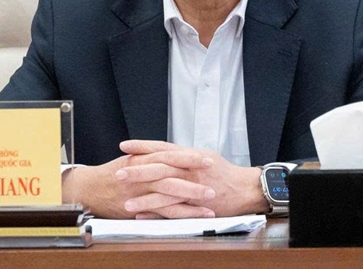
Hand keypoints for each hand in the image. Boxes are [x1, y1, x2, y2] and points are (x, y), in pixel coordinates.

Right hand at [62, 148, 216, 218]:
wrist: (88, 189)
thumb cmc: (109, 175)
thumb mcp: (130, 160)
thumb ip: (149, 158)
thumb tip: (169, 154)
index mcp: (142, 159)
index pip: (170, 155)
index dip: (189, 157)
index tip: (207, 158)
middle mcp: (143, 174)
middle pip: (173, 173)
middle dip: (195, 175)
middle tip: (214, 176)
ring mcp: (141, 191)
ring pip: (171, 192)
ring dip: (192, 196)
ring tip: (210, 199)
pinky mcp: (140, 207)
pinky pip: (163, 211)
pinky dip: (181, 213)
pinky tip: (196, 215)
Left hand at [118, 140, 268, 217]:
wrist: (244, 188)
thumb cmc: (223, 172)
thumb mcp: (203, 156)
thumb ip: (183, 155)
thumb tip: (164, 151)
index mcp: (190, 155)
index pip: (163, 148)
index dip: (143, 146)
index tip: (124, 146)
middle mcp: (191, 169)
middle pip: (160, 168)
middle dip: (138, 171)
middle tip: (118, 173)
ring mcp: (194, 187)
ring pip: (165, 192)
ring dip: (144, 198)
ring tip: (125, 202)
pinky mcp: (198, 205)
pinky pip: (175, 210)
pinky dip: (158, 213)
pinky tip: (143, 216)